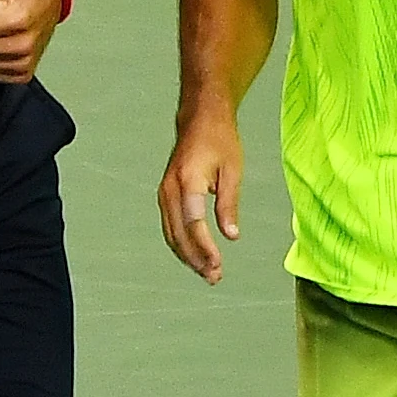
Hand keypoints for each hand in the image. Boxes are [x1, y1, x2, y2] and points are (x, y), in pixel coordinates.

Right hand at [157, 110, 245, 283]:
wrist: (199, 119)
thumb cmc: (220, 141)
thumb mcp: (232, 171)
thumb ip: (229, 205)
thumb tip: (231, 236)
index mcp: (188, 180)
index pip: (194, 223)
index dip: (205, 247)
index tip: (218, 264)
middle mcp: (170, 189)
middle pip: (179, 233)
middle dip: (196, 258)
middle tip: (215, 277)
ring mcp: (164, 193)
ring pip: (171, 234)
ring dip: (188, 256)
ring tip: (208, 273)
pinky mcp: (165, 196)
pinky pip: (170, 227)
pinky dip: (181, 245)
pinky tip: (196, 257)